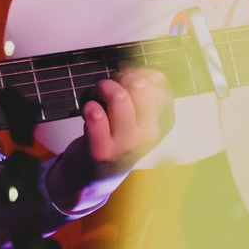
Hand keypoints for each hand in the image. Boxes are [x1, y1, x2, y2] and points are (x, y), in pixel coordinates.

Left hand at [46, 67, 173, 216]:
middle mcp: (147, 135)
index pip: (159, 85)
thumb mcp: (138, 123)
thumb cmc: (115, 143)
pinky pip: (95, 114)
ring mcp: (125, 144)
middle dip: (119, 78)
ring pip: (118, 97)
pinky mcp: (101, 150)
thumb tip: (140, 69)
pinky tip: (87, 112)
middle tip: (107, 87)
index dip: (138, 72)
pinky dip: (88, 106)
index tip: (125, 76)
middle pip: (140, 87)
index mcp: (160, 125)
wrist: (93, 179)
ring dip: (102, 88)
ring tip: (95, 96)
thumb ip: (142, 97)